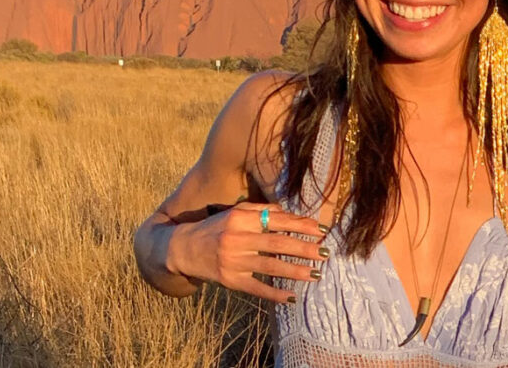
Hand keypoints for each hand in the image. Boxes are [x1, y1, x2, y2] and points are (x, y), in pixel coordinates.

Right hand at [168, 202, 328, 303]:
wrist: (183, 249)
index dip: (300, 225)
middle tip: (325, 252)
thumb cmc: (215, 227)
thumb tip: (289, 213)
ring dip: (296, 271)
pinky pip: (256, 288)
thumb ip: (260, 211)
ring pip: (270, 267)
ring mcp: (233, 261)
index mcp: (240, 218)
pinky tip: (291, 297)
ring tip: (316, 274)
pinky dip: (275, 293)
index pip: (276, 221)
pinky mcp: (229, 281)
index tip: (321, 230)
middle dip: (304, 248)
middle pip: (277, 243)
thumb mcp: (234, 213)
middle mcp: (237, 239)